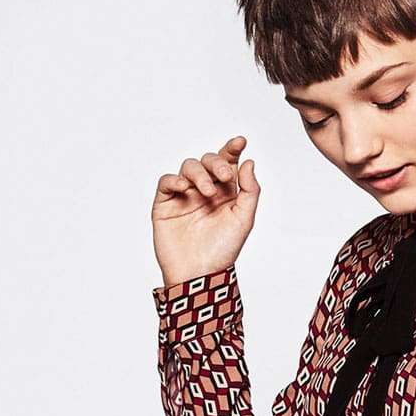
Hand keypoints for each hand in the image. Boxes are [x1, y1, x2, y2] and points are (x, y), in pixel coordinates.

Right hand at [152, 134, 259, 286]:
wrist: (199, 273)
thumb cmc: (223, 250)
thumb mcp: (244, 219)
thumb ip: (250, 191)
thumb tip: (248, 162)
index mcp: (226, 192)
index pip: (228, 163)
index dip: (232, 149)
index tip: (240, 142)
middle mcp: (205, 190)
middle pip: (208, 161)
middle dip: (216, 163)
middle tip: (224, 176)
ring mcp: (185, 195)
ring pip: (188, 167)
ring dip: (198, 174)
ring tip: (206, 192)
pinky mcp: (166, 204)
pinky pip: (167, 181)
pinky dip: (175, 180)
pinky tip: (185, 189)